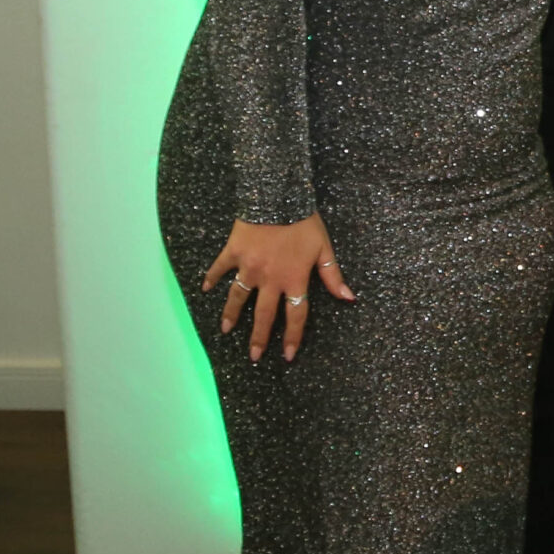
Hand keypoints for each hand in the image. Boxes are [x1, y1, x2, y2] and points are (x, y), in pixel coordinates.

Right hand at [202, 215, 352, 361]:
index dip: (293, 336)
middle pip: (265, 314)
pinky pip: (219, 268)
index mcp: (294, 279)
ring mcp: (248, 267)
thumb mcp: (324, 248)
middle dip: (260, 338)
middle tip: (254, 356)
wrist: (277, 197)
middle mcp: (269, 279)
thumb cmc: (304, 222)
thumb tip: (349, 298)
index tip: (288, 355)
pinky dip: (211, 277)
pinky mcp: (233, 253)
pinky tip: (204, 288)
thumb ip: (333, 275)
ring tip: (226, 330)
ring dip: (232, 315)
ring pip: (237, 297)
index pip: (295, 314)